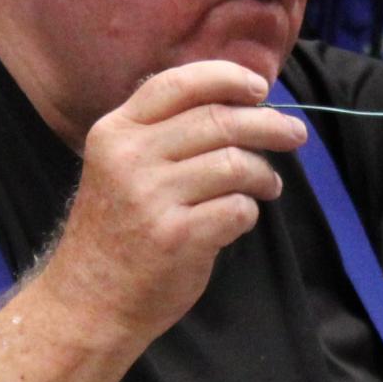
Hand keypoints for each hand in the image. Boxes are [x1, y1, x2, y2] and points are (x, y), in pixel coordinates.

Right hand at [39, 60, 307, 346]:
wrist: (86, 303)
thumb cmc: (119, 230)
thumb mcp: (122, 167)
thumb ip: (168, 132)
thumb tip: (245, 102)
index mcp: (116, 131)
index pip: (178, 83)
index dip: (227, 78)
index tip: (261, 88)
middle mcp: (130, 157)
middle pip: (219, 120)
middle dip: (269, 124)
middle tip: (296, 134)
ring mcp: (151, 197)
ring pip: (235, 163)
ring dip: (264, 173)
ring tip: (269, 186)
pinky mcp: (176, 237)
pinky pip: (237, 207)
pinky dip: (249, 210)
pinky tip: (242, 216)